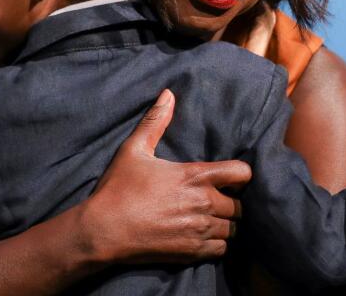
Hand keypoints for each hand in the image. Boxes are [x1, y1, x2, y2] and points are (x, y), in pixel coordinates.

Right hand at [80, 89, 251, 264]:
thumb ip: (155, 121)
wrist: (103, 231)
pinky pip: (222, 250)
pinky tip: (205, 237)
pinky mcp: (192, 252)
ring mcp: (200, 229)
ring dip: (226, 224)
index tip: (230, 178)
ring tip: (212, 219)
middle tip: (218, 200)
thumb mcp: (134, 150)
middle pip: (240, 204)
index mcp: (195, 176)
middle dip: (231, 201)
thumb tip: (168, 93)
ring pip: (233, 228)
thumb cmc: (118, 189)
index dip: (241, 175)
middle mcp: (204, 202)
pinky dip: (218, 244)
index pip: (243, 173)